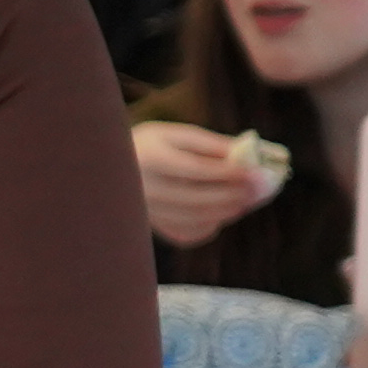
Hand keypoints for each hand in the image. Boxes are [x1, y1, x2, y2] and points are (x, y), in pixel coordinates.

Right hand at [131, 120, 274, 249]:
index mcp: (150, 159)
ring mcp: (147, 211)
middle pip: (198, 198)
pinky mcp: (152, 226)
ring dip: (227, 211)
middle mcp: (144, 189)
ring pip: (195, 219)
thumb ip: (210, 144)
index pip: (197, 170)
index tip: (257, 171)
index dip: (230, 172)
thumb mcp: (175, 134)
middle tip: (260, 189)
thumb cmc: (149, 144)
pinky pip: (186, 233)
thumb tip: (248, 154)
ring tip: (246, 200)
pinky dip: (209, 226)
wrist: (107, 167)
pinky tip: (220, 213)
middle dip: (234, 194)